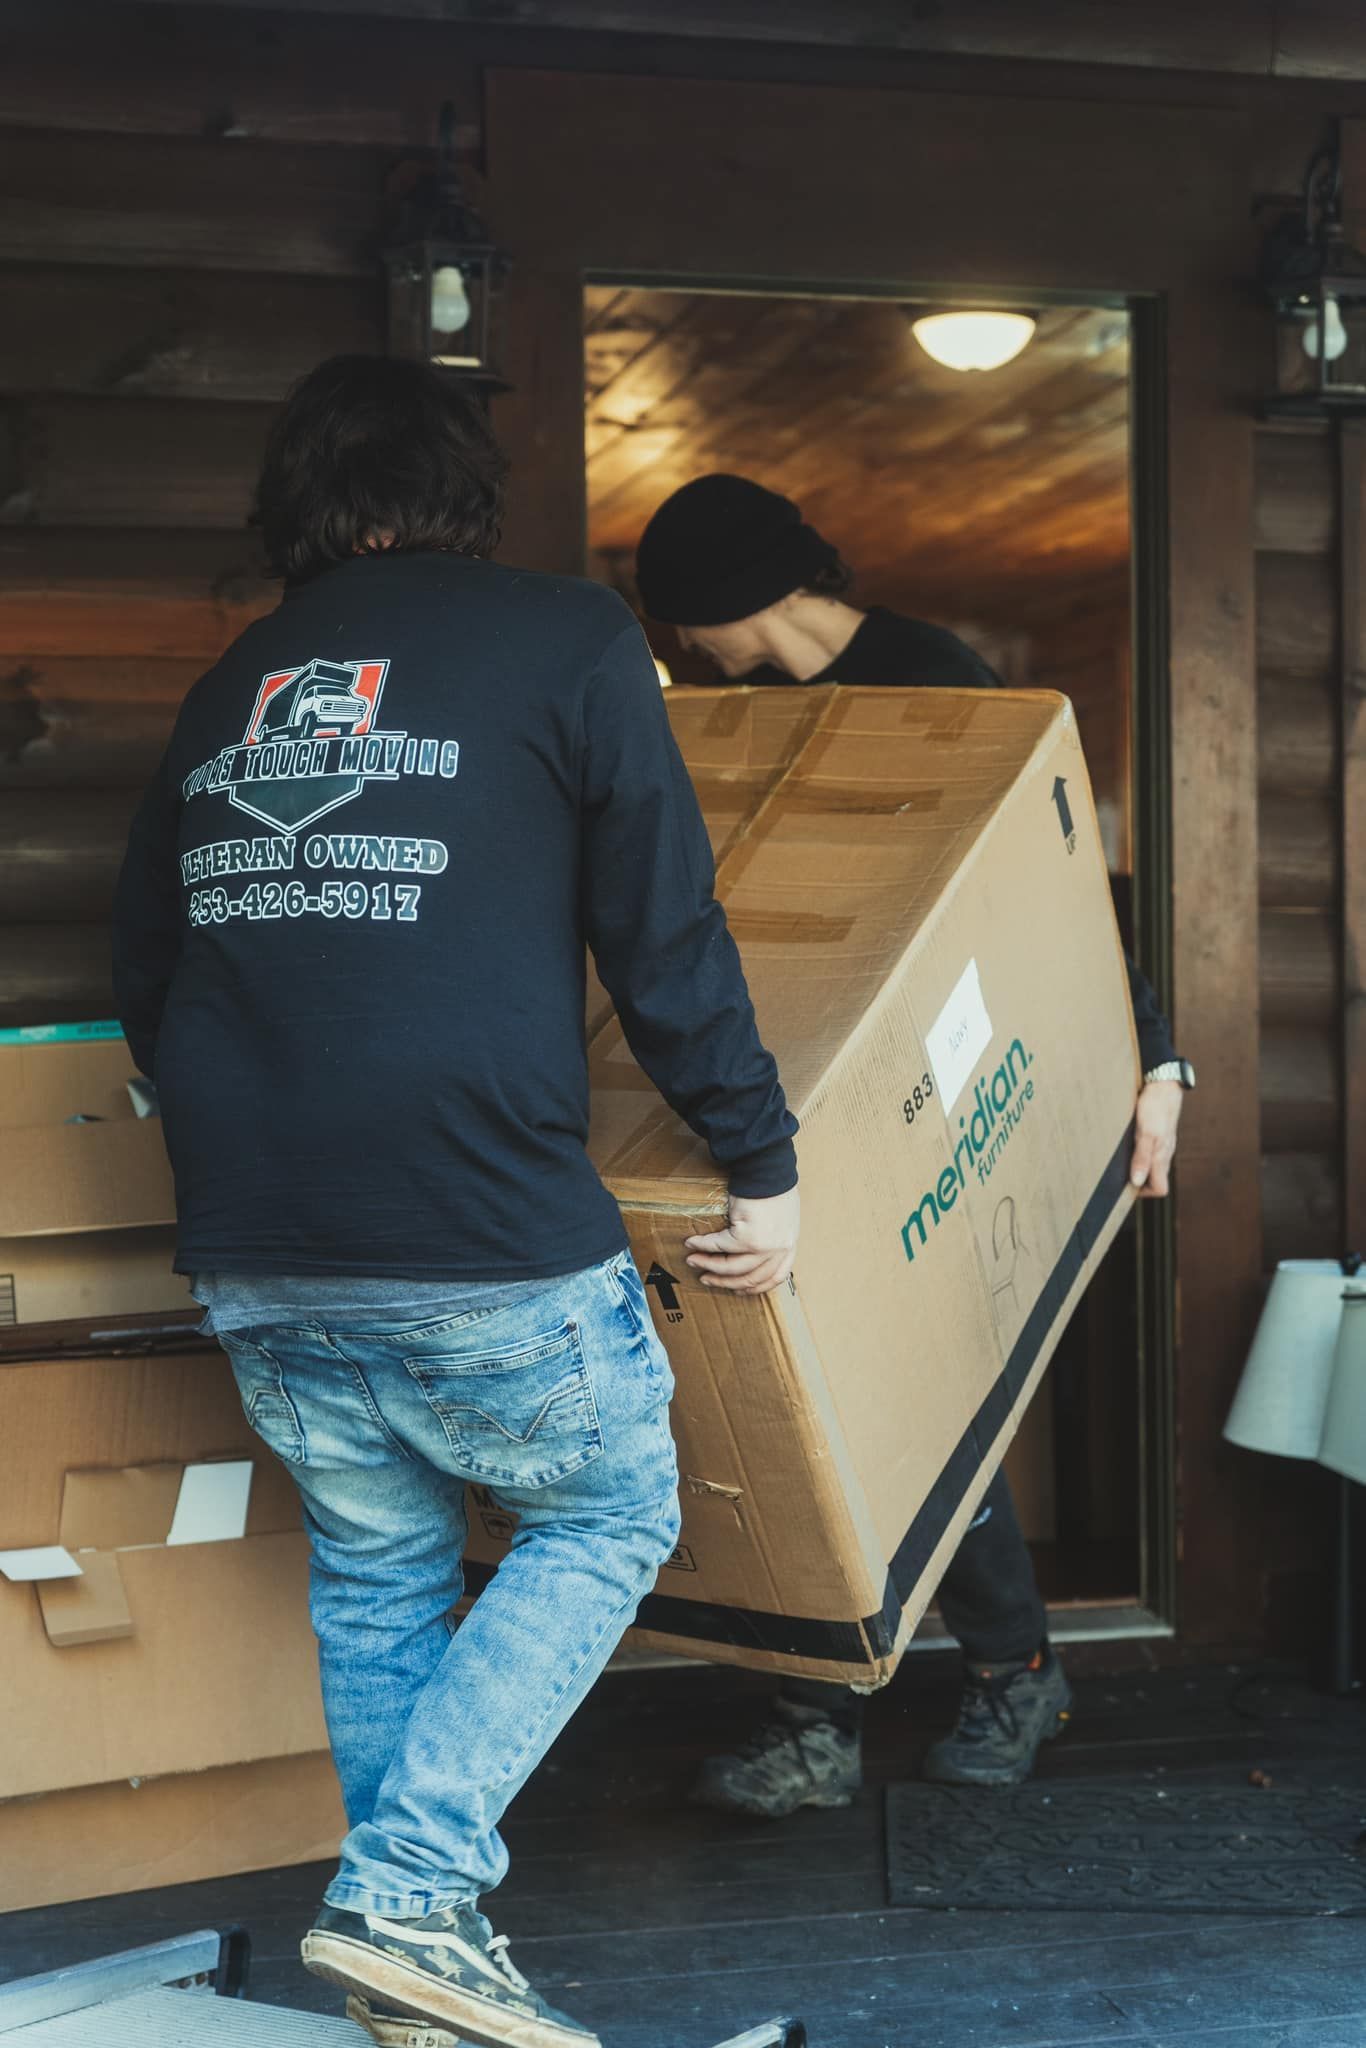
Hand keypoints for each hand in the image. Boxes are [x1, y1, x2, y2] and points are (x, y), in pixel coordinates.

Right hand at [684, 1185, 799, 1295]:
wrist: (767, 1169)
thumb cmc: (773, 1186)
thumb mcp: (783, 1217)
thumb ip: (773, 1235)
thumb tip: (755, 1248)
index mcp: (788, 1246)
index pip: (774, 1278)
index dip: (753, 1288)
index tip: (737, 1290)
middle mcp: (778, 1250)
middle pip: (749, 1278)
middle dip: (724, 1281)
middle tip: (706, 1278)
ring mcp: (763, 1247)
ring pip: (731, 1268)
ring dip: (708, 1266)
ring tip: (693, 1261)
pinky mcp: (745, 1237)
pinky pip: (718, 1246)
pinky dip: (702, 1246)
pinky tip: (692, 1243)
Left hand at [1130, 1079, 1183, 1197]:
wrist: (1164, 1084)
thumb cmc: (1155, 1107)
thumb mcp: (1145, 1133)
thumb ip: (1141, 1158)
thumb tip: (1137, 1182)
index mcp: (1162, 1157)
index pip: (1160, 1189)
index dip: (1144, 1193)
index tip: (1127, 1186)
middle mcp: (1164, 1153)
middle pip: (1155, 1179)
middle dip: (1138, 1181)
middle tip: (1119, 1174)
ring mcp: (1163, 1144)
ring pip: (1152, 1165)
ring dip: (1137, 1166)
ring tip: (1120, 1160)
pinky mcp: (1158, 1134)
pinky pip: (1150, 1151)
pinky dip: (1138, 1153)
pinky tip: (1127, 1144)